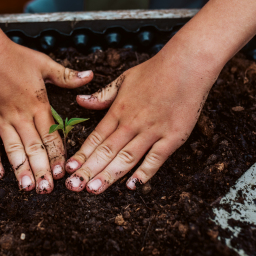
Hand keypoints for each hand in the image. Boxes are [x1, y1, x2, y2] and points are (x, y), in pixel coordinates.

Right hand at [0, 35, 92, 192]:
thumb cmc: (13, 56)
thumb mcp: (44, 63)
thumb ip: (67, 76)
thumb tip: (90, 76)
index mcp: (38, 104)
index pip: (51, 135)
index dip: (57, 155)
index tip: (63, 173)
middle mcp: (21, 115)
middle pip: (34, 147)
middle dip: (42, 170)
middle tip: (48, 190)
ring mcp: (1, 119)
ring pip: (13, 149)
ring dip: (21, 170)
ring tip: (28, 188)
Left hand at [63, 40, 219, 193]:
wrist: (187, 64)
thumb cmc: (156, 71)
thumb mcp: (124, 79)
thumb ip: (102, 96)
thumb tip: (80, 101)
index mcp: (119, 110)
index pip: (96, 137)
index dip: (81, 155)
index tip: (68, 169)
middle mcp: (132, 123)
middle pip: (106, 151)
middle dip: (88, 171)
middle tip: (74, 187)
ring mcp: (153, 131)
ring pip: (126, 158)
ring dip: (109, 175)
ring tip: (93, 190)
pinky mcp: (173, 137)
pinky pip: (156, 158)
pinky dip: (144, 172)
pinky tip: (132, 186)